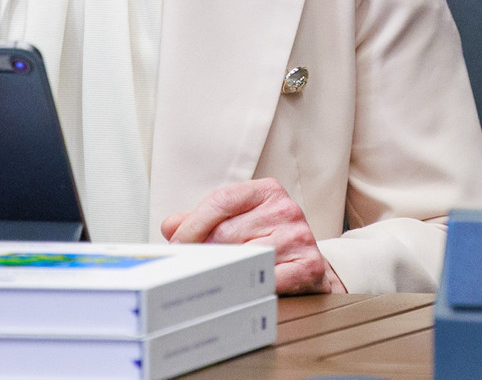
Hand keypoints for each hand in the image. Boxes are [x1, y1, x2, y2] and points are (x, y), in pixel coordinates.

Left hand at [160, 178, 345, 294]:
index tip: (178, 243)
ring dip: (224, 270)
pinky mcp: (308, 265)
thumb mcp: (239, 222)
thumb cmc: (270, 242)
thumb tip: (170, 226)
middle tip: (192, 266)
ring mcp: (299, 236)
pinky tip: (240, 289)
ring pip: (243, 255)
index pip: (222, 200)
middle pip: (227, 231)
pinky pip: (266, 278)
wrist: (311, 268)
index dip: (194, 223)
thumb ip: (204, 221)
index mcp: (267, 191)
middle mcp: (285, 209)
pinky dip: (249, 286)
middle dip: (205, 251)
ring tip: (215, 278)